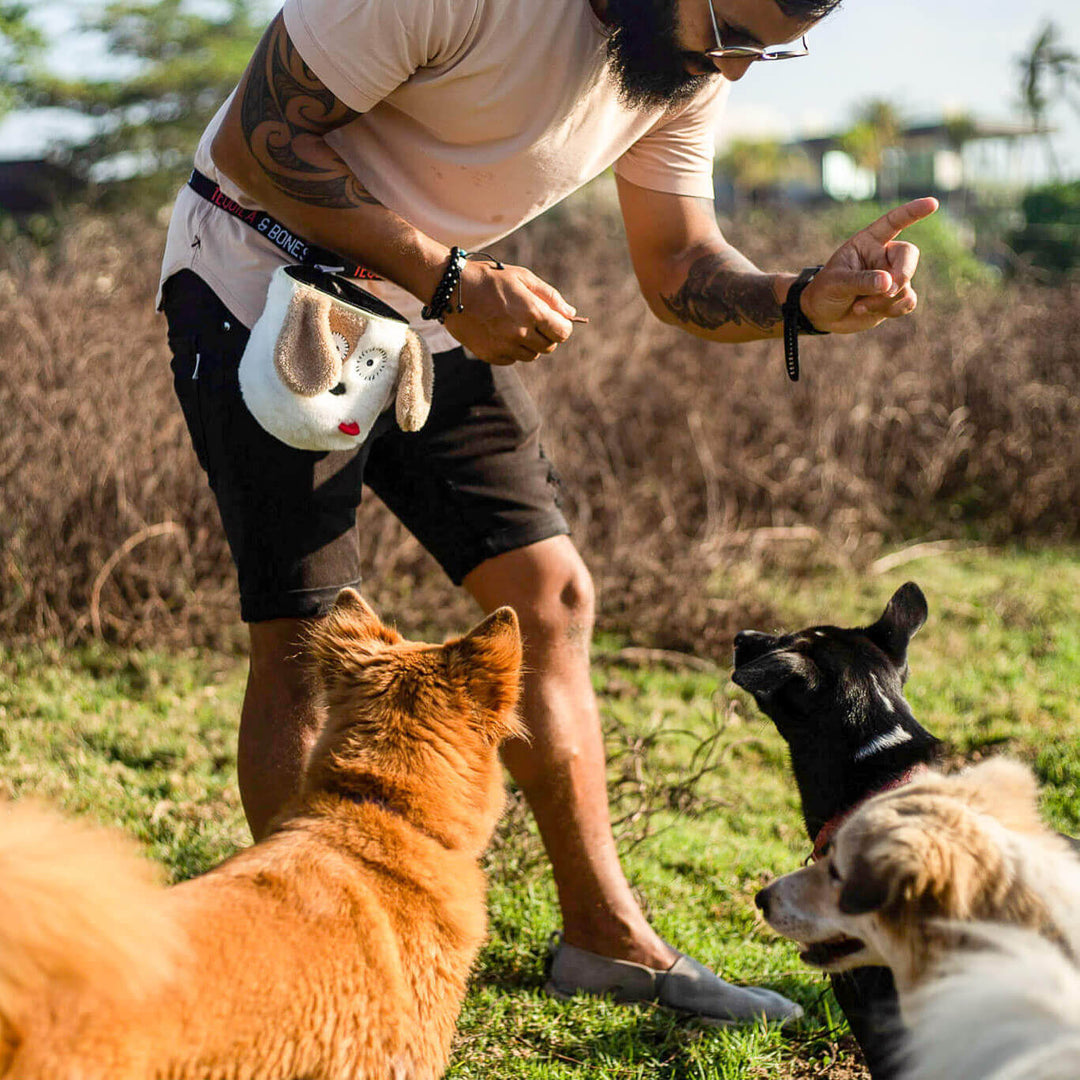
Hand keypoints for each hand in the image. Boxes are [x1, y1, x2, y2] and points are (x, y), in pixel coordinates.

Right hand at [442, 260, 578, 364]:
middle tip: (533, 321)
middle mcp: (520, 333)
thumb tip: (571, 313)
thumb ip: (550, 296)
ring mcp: (504, 347)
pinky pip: (512, 359)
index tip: (556, 321)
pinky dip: (511, 350)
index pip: (563, 332)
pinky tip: (500, 332)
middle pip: (549, 347)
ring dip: (529, 343)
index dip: (562, 327)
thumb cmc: (489, 279)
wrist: (451, 290)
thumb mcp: (523, 277)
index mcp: (532, 311)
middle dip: (547, 335)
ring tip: (515, 325)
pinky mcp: (491, 355)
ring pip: (531, 355)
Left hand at [798, 197, 938, 333]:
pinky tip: (869, 312)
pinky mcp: (895, 297)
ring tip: (859, 306)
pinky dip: (893, 310)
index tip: (932, 203)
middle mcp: (883, 256)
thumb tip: (889, 283)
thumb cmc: (825, 291)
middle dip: (902, 274)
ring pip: (905, 285)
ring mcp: (892, 276)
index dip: (913, 212)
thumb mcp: (836, 283)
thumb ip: (861, 280)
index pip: (893, 222)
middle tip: (887, 290)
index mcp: (868, 242)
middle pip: (909, 255)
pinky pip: (908, 301)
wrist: (823, 315)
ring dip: (885, 300)